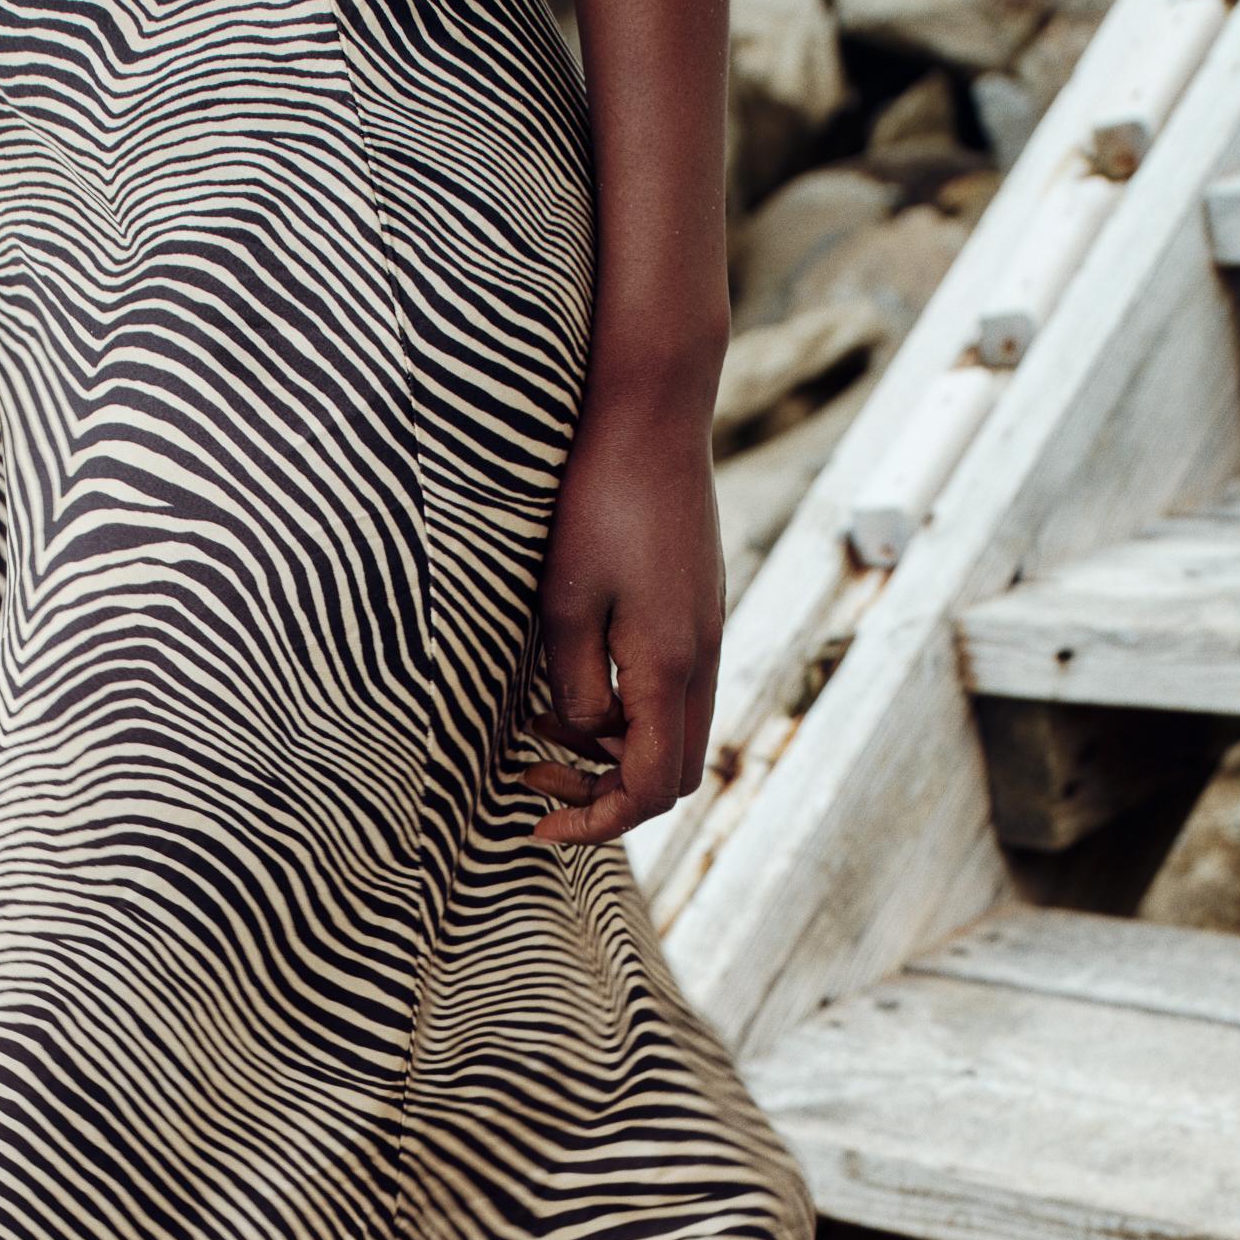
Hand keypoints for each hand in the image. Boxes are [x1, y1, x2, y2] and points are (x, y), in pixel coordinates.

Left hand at [521, 374, 724, 845]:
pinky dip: (625, 715)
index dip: (595, 822)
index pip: (648, 789)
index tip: (536, 826)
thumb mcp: (562, 604)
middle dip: (606, 797)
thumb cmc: (596, 500)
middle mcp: (702, 659)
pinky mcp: (696, 614)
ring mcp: (705, 636)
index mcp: (669, 666)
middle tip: (533, 778)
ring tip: (537, 729)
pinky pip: (671, 695)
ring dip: (611, 754)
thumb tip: (584, 737)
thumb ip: (576, 687)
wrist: (649, 413)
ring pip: (673, 737)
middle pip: (672, 777)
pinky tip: (572, 684)